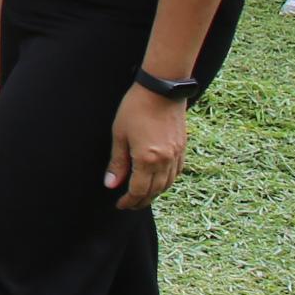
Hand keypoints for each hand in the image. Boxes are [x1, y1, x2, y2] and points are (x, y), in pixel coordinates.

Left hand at [107, 84, 187, 209]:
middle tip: (130, 204)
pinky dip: (167, 181)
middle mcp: (164, 161)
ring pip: (167, 184)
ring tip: (143, 195)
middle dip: (141, 201)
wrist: (161, 89)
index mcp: (146, 159)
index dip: (128, 201)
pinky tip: (160, 181)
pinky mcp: (182, 148)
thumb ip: (117, 162)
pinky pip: (177, 172)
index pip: (138, 190)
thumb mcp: (119, 135)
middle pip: (154, 191)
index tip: (120, 204)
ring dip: (155, 193)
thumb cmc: (136, 108)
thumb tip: (111, 184)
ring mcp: (176, 155)